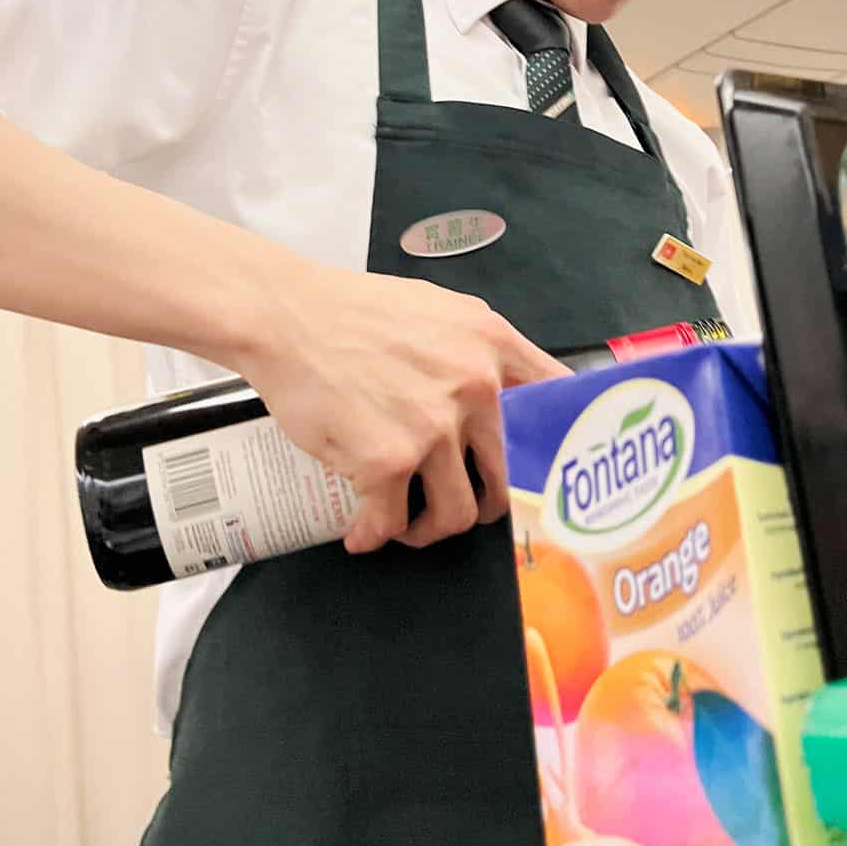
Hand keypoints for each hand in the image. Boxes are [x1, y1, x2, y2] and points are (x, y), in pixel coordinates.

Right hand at [234, 262, 568, 552]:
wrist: (285, 316)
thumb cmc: (353, 313)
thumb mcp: (440, 312)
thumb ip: (479, 352)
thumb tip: (508, 396)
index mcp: (492, 345)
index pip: (559, 406)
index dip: (560, 447)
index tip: (552, 473)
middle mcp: (475, 386)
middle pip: (511, 477)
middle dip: (485, 503)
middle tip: (457, 501)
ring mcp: (433, 426)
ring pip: (458, 513)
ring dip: (429, 527)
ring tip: (406, 519)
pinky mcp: (387, 460)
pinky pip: (392, 522)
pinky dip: (374, 533)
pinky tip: (362, 529)